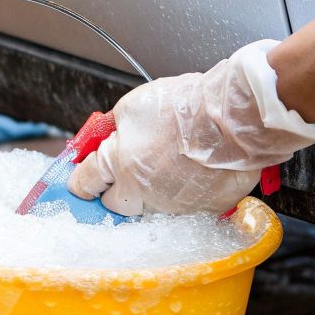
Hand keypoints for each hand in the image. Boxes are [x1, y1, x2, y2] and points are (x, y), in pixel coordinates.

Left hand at [67, 41, 314, 215]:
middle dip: (115, 191)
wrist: (234, 118)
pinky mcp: (204, 209)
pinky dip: (187, 193)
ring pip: (152, 208)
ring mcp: (173, 205)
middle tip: (125, 173)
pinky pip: (187, 206)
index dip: (81, 179)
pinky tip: (194, 172)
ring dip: (153, 192)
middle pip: (115, 205)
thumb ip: (115, 127)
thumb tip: (107, 135)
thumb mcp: (133, 105)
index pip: (84, 183)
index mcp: (118, 164)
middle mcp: (142, 192)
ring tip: (169, 165)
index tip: (81, 180)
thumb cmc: (187, 107)